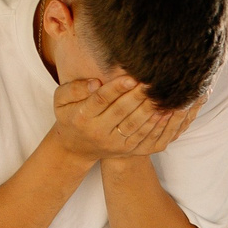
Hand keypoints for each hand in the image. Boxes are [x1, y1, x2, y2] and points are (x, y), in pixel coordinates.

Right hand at [52, 74, 194, 159]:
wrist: (76, 147)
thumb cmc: (71, 115)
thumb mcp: (61, 100)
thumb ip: (74, 88)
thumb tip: (95, 83)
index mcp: (82, 117)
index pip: (101, 100)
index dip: (116, 88)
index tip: (131, 77)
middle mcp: (98, 132)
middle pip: (121, 111)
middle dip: (138, 95)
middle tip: (152, 81)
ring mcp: (113, 144)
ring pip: (134, 125)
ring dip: (150, 109)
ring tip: (162, 93)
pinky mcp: (126, 150)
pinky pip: (143, 137)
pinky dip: (155, 124)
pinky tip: (165, 111)